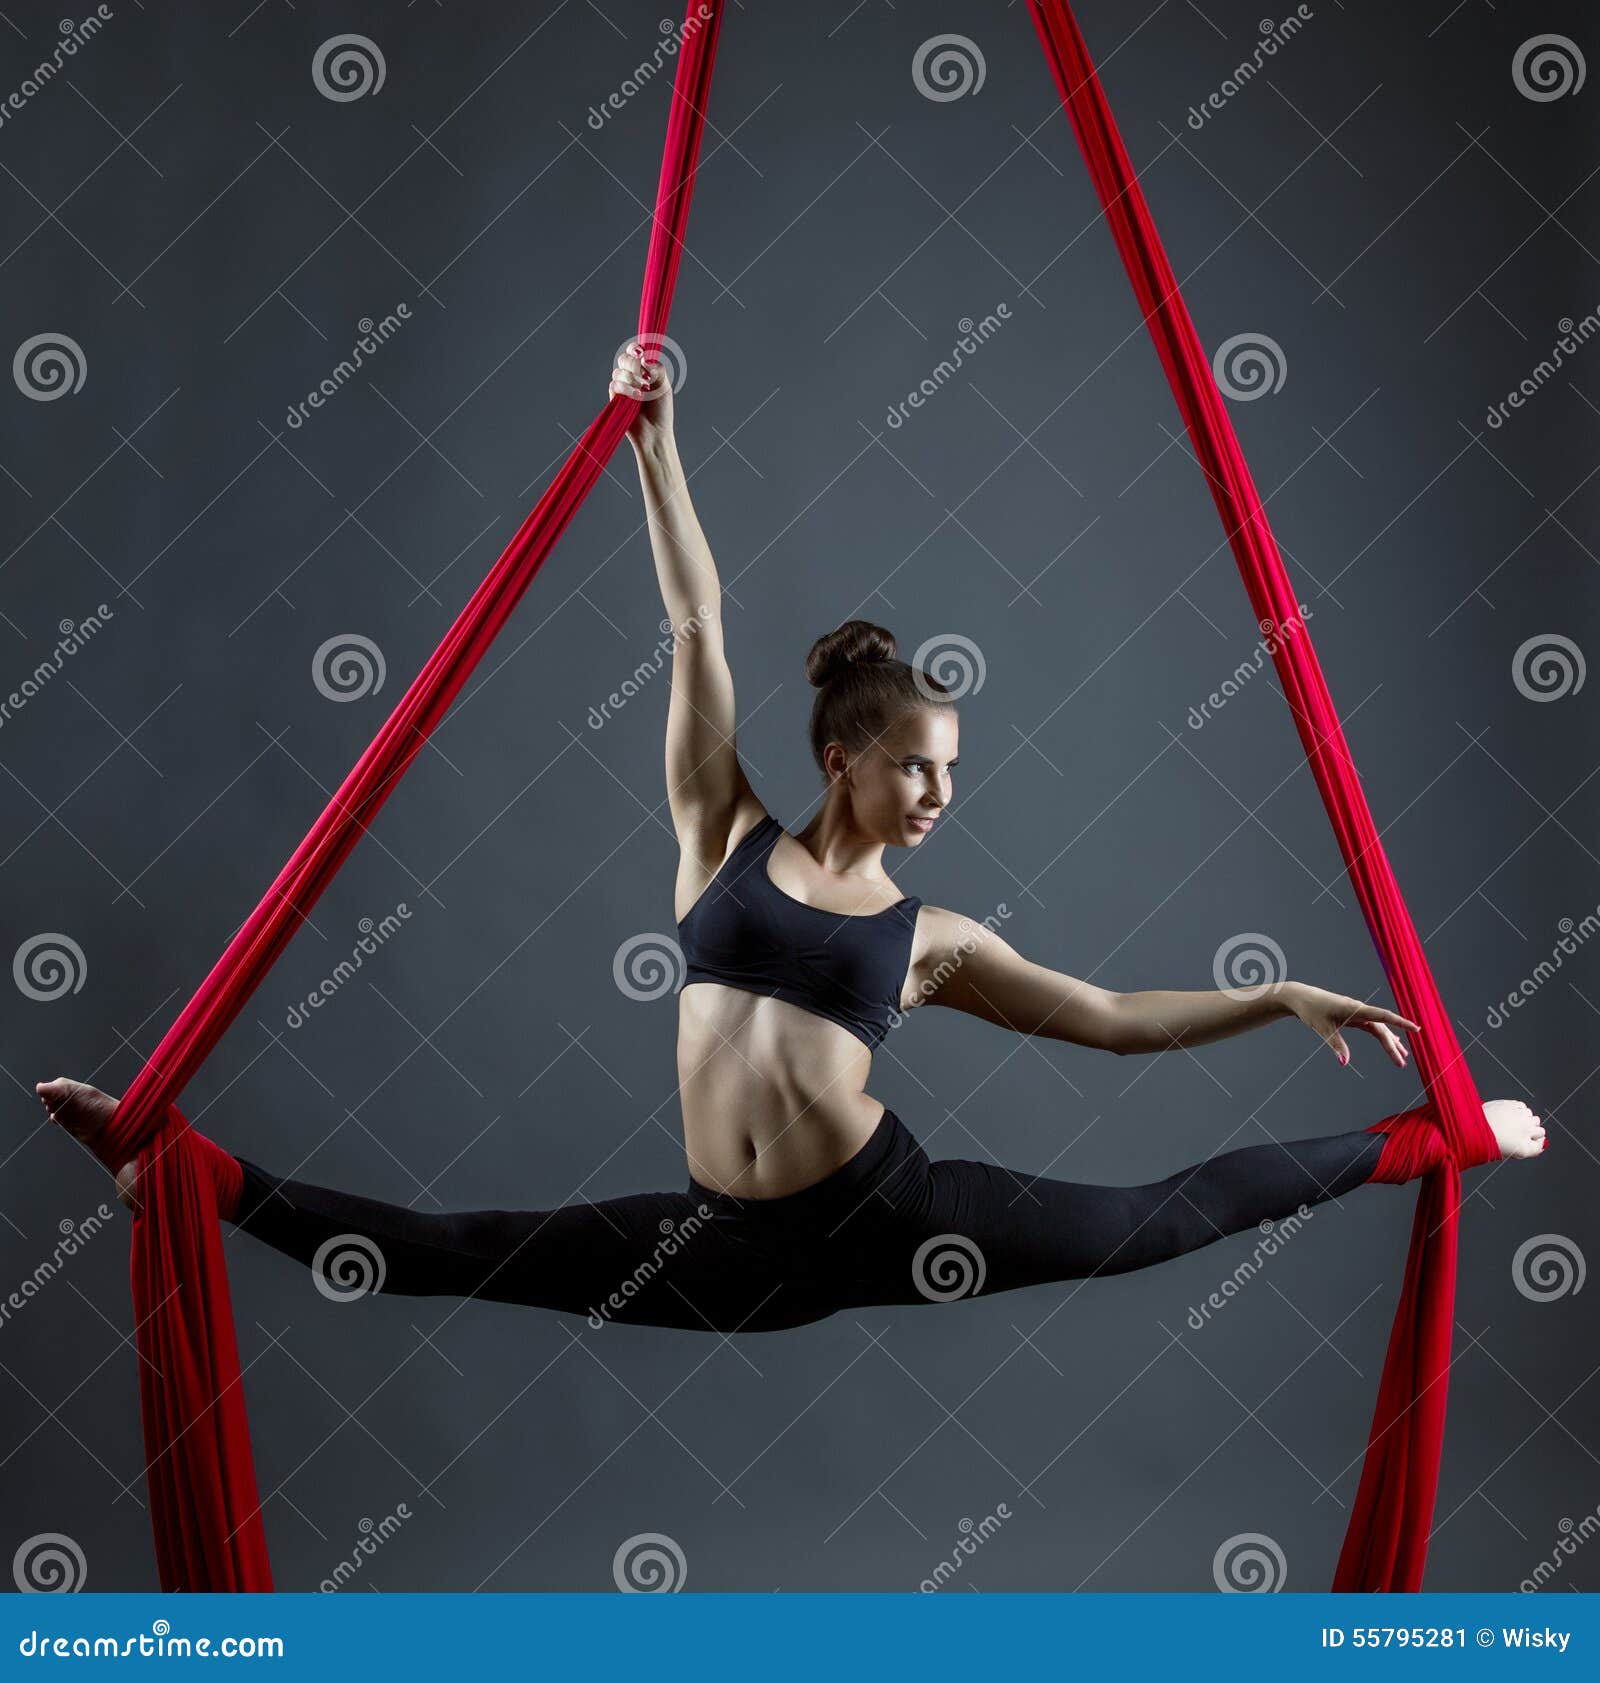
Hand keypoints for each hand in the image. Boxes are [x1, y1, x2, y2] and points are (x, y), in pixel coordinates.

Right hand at [609, 339, 674, 451]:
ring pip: (619, 371)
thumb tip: (646, 357)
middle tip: (647, 378)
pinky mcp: (615, 397)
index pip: (634, 351)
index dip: (635, 348)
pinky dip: (626, 389)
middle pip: (624, 358)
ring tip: (645, 391)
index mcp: (643, 369)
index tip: (641, 353)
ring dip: (632, 379)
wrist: (655, 431)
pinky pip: (614, 385)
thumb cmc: (661, 410)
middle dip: (634, 365)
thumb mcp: (664, 385)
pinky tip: (637, 397)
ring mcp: (622, 386)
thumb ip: (657, 369)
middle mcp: (631, 375)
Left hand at [1285, 981, 1419, 1068]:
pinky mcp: (1351, 1016)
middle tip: (1402, 1064)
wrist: (1300, 997)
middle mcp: (1359, 1010)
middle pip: (1382, 1029)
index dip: (1401, 1023)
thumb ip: (1336, 1045)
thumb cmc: (1311, 1009)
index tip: (1416, 1029)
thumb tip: (1344, 1062)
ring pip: (1378, 1028)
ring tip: (1402, 1057)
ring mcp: (1356, 1013)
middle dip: (1392, 1046)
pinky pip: (1371, 1027)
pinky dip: (1381, 1036)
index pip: (1384, 1016)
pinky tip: (1391, 1042)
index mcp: (1356, 1009)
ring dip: (1390, 1042)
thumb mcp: (1323, 1028)